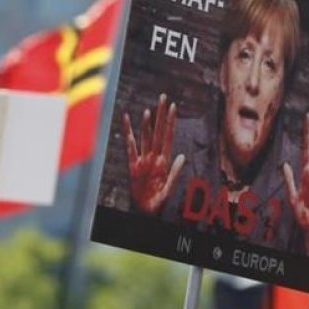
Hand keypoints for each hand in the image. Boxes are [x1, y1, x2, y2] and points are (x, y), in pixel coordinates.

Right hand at [123, 93, 184, 214]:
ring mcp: (143, 161)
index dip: (171, 122)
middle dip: (160, 115)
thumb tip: (181, 156)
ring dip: (146, 123)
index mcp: (165, 162)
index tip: (174, 106)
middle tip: (163, 97)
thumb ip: (175, 174)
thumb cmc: (160, 204)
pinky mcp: (133, 166)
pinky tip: (127, 121)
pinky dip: (128, 134)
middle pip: (158, 132)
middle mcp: (154, 158)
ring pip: (144, 138)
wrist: (147, 212)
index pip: (168, 137)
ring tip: (148, 109)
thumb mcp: (169, 190)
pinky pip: (129, 147)